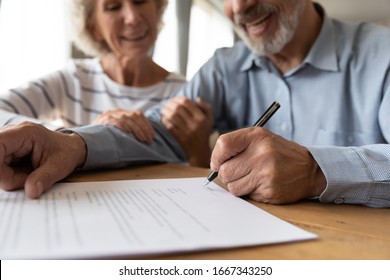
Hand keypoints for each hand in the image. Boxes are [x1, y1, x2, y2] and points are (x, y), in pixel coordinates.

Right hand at [0, 122, 85, 197]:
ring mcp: (8, 143)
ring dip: (11, 178)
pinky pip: (1, 169)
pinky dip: (11, 177)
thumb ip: (44, 178)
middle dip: (7, 177)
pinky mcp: (6, 152)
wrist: (71, 149)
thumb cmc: (66, 153)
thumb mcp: (59, 167)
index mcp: (25, 132)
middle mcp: (12, 134)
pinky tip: (25, 174)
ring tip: (30, 176)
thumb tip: (31, 193)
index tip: (6, 181)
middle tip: (28, 180)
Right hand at [94, 109, 153, 143]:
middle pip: (135, 116)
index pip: (138, 114)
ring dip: (137, 130)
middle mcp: (116, 112)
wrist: (84, 138)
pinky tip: (129, 133)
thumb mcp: (117, 131)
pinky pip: (116, 121)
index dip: (147, 125)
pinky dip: (123, 126)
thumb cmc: (104, 137)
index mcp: (121, 113)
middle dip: (144, 129)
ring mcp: (109, 115)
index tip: (152, 135)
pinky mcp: (103, 120)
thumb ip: (128, 130)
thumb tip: (146, 138)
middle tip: (149, 140)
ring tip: (143, 139)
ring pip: (128, 119)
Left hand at [161, 96, 213, 166]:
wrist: (199, 151)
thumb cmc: (204, 133)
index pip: (186, 102)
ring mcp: (186, 131)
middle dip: (169, 104)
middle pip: (178, 108)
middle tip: (166, 104)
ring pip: (172, 116)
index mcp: (201, 117)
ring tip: (163, 110)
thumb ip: (206, 108)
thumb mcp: (210, 120)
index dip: (178, 98)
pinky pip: (169, 126)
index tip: (174, 99)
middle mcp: (194, 124)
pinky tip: (163, 118)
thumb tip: (197, 98)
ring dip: (165, 111)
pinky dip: (165, 121)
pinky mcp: (179, 138)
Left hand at [210, 127, 325, 203]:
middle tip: (238, 172)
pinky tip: (261, 184)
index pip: (223, 145)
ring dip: (237, 185)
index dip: (216, 157)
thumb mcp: (261, 139)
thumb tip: (214, 164)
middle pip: (224, 171)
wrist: (310, 169)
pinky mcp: (269, 190)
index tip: (218, 163)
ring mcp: (266, 173)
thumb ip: (236, 145)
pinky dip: (249, 192)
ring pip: (232, 187)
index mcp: (257, 137)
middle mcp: (262, 153)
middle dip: (227, 174)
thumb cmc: (279, 153)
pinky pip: (246, 196)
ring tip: (251, 178)